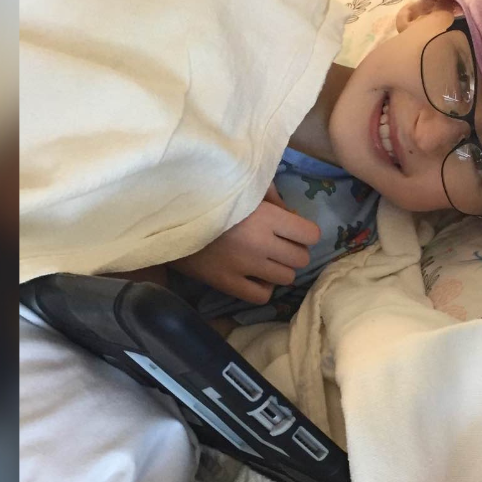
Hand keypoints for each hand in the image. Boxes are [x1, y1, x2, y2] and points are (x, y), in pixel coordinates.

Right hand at [172, 186, 320, 303]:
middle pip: (301, 259)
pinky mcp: (227, 284)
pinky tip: (254, 276)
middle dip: (293, 250)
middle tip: (278, 244)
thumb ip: (273, 195)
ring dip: (279, 269)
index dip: (304, 231)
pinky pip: (262, 296)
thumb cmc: (211, 194)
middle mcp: (262, 245)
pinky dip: (263, 288)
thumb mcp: (245, 184)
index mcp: (268, 217)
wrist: (170, 214)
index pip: (311, 234)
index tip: (292, 229)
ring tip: (265, 260)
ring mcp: (245, 267)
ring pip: (286, 279)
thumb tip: (293, 214)